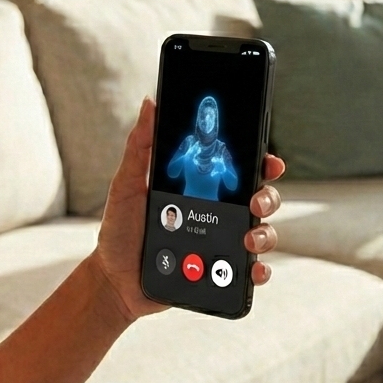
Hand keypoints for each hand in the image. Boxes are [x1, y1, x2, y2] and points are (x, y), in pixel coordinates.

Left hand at [92, 98, 286, 321]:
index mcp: (201, 188)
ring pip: (262, 233)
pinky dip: (260, 271)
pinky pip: (250, 272)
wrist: (113, 279)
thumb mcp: (126, 184)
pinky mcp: (220, 273)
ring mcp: (221, 243)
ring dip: (265, 234)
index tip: (269, 161)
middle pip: (260, 199)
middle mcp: (217, 213)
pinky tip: (254, 270)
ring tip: (248, 239)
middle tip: (255, 202)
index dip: (262, 163)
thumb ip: (139, 146)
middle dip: (268, 197)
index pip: (239, 170)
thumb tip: (149, 103)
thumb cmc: (120, 229)